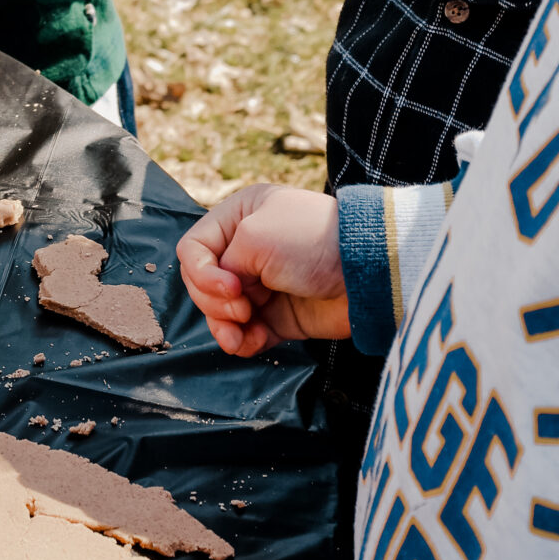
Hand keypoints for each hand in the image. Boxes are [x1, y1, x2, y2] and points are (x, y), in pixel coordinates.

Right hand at [178, 182, 347, 356]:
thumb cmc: (311, 241)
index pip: (193, 249)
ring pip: (220, 313)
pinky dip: (244, 342)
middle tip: (243, 308)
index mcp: (238, 217)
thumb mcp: (254, 237)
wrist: (365, 273)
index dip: (202, 274)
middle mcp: (245, 249)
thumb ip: (222, 265)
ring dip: (225, 327)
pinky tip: (256, 341)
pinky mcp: (277, 316)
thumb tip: (226, 297)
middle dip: (215, 302)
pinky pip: (245, 334)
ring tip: (243, 333)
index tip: (232, 287)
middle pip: (202, 284)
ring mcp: (261, 284)